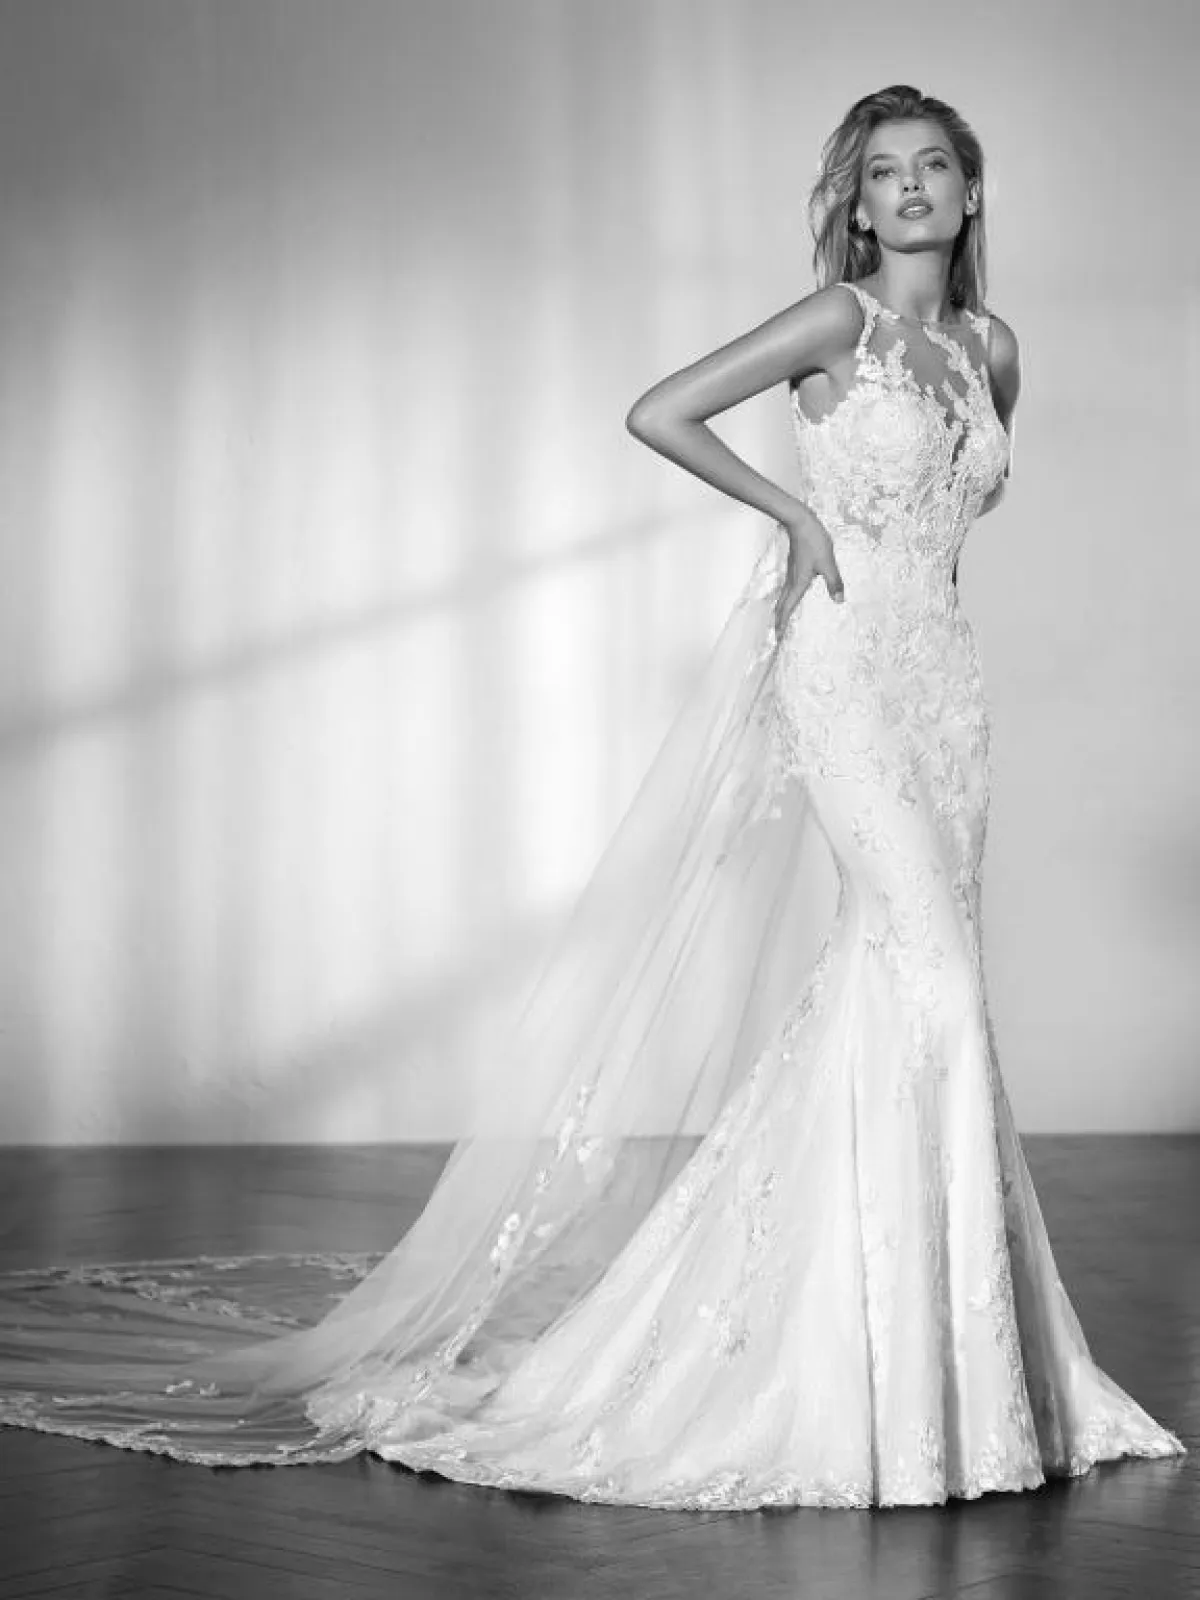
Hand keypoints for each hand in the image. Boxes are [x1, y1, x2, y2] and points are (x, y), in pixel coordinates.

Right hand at [773, 516, 843, 642]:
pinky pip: (786, 589)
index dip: (782, 623)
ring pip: (782, 597)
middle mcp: (792, 581)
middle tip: (775, 634)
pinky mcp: (792, 567)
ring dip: (780, 610)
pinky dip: (784, 599)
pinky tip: (788, 598)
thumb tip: (839, 601)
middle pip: (781, 605)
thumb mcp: (828, 563)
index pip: (788, 608)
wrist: (800, 522)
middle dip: (778, 621)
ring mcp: (790, 573)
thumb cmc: (814, 541)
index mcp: (799, 583)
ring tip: (779, 621)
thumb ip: (834, 582)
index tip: (777, 637)